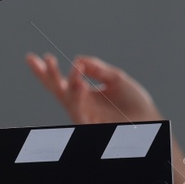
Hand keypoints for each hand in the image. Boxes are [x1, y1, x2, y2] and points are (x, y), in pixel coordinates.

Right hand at [24, 52, 160, 123]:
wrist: (149, 120)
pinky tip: (80, 85)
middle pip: (58, 90)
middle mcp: (80, 105)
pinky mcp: (91, 126)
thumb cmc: (133, 102)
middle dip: (49, 76)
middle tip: (47, 60)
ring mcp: (84, 116)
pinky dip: (78, 99)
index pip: (61, 81)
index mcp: (83, 93)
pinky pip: (80, 113)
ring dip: (70, 84)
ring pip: (69, 101)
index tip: (35, 57)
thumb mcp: (115, 78)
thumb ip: (98, 69)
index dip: (46, 71)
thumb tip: (79, 59)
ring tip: (77, 71)